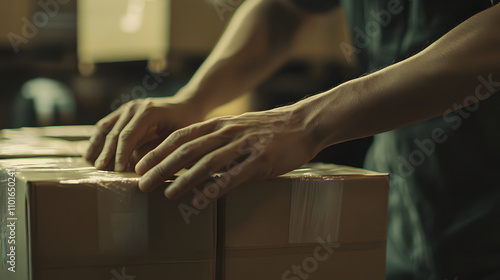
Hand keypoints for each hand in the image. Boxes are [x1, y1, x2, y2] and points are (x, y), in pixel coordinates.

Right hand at [84, 95, 205, 171]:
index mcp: (149, 112)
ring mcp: (128, 107)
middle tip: (101, 171)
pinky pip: (107, 124)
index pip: (128, 136)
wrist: (187, 105)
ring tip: (90, 162)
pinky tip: (91, 151)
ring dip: (97, 145)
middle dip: (107, 153)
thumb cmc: (186, 123)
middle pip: (115, 132)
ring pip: (106, 127)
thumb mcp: (178, 138)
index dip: (121, 154)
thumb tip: (139, 167)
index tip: (116, 171)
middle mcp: (135, 107)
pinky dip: (98, 137)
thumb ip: (158, 150)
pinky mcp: (124, 111)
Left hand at [134, 104, 318, 205]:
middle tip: (142, 183)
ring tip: (166, 195)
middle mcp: (227, 132)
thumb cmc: (269, 128)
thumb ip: (216, 137)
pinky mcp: (260, 161)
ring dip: (183, 180)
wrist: (304, 123)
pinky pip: (233, 177)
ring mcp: (244, 146)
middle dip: (161, 167)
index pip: (180, 136)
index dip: (157, 151)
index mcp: (219, 124)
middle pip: (186, 150)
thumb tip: (191, 156)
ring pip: (206, 163)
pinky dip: (214, 189)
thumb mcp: (238, 126)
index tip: (139, 165)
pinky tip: (200, 201)